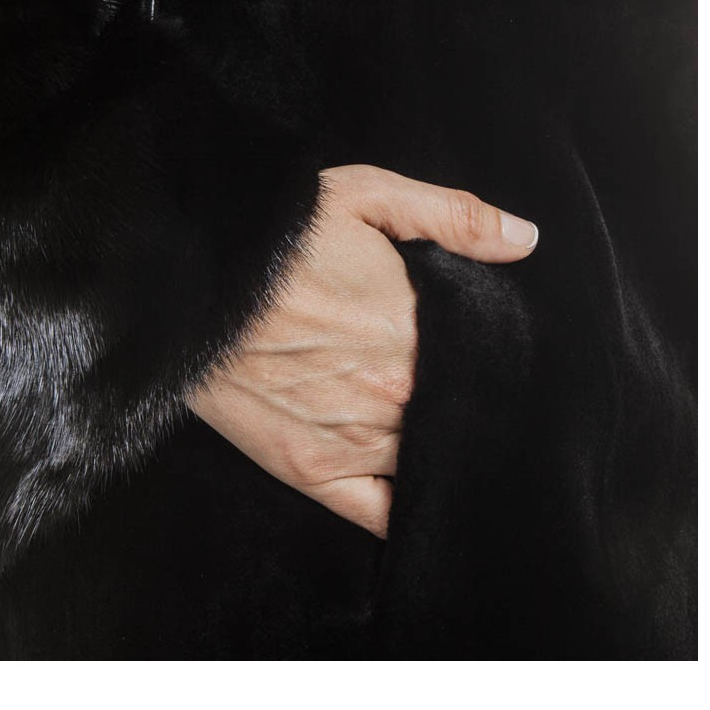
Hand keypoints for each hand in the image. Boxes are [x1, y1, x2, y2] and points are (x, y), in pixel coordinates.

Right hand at [186, 164, 538, 537]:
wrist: (186, 277)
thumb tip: (524, 240)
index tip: (495, 361)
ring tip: (451, 443)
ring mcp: (352, 440)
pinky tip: (422, 502)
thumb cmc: (275, 235)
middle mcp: (393, 395)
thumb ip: (452, 216)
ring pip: (426, 464)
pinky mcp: (309, 470)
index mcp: (415, 332)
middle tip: (472, 398)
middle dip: (470, 408)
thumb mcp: (364, 195)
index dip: (494, 365)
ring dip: (441, 454)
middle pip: (458, 417)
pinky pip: (379, 514)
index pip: (484, 367)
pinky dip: (406, 513)